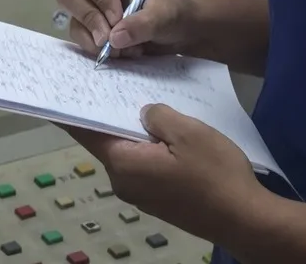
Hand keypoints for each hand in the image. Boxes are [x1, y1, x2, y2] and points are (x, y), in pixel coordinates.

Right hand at [56, 0, 195, 57]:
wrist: (180, 34)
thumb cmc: (174, 13)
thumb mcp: (164, 15)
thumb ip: (142, 24)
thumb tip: (114, 38)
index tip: (116, 19)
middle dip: (89, 19)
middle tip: (108, 39)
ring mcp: (90, 7)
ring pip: (73, 19)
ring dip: (93, 39)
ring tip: (120, 50)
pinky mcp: (90, 29)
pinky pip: (80, 38)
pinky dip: (96, 49)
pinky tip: (120, 52)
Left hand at [62, 105, 263, 242]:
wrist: (247, 221)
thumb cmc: (215, 174)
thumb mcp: (188, 132)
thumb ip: (157, 115)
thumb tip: (142, 113)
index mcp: (122, 163)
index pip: (84, 132)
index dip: (70, 111)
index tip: (57, 92)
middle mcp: (122, 181)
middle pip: (106, 141)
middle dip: (107, 115)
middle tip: (110, 84)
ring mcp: (140, 195)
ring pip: (127, 153)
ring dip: (133, 133)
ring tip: (143, 105)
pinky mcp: (157, 201)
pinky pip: (143, 166)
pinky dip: (147, 149)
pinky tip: (164, 136)